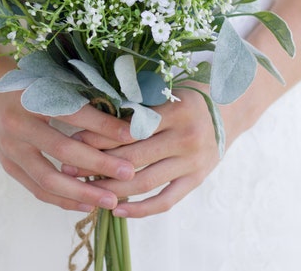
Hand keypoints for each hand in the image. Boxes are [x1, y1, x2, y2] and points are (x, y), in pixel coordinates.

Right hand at [0, 90, 137, 212]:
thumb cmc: (27, 82)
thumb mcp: (50, 79)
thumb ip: (79, 94)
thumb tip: (123, 112)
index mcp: (32, 96)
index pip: (73, 113)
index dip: (104, 124)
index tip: (133, 134)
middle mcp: (18, 124)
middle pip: (63, 149)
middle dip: (99, 163)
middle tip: (128, 172)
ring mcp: (10, 148)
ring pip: (48, 178)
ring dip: (82, 192)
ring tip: (111, 200)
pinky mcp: (8, 166)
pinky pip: (37, 189)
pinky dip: (63, 200)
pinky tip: (87, 204)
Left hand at [64, 85, 249, 217]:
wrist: (231, 107)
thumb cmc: (189, 94)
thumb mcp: (166, 91)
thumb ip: (137, 103)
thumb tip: (92, 114)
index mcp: (175, 111)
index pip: (129, 129)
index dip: (98, 137)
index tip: (72, 141)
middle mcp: (185, 138)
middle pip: (132, 158)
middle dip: (96, 165)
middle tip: (69, 168)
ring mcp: (192, 162)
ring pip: (144, 182)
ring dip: (112, 189)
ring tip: (87, 189)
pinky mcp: (196, 179)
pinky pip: (165, 201)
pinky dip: (140, 210)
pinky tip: (117, 210)